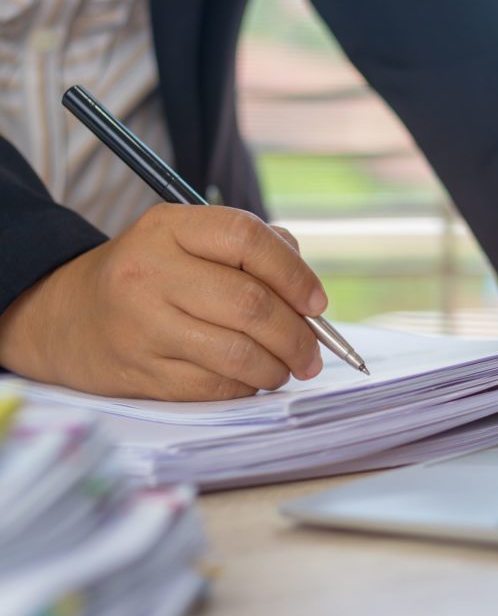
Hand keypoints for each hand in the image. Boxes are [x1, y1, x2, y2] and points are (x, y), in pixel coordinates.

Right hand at [0, 204, 325, 400]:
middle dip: (297, 335)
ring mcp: (142, 325)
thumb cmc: (149, 276)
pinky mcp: (139, 372)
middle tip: (314, 352)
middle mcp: (150, 272)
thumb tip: (309, 289)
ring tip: (288, 368)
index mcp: (169, 227)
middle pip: (250, 304)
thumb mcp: (187, 240)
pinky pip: (214, 387)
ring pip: (237, 353)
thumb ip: (251, 248)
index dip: (294, 273)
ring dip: (277, 367)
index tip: (317, 303)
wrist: (63, 316)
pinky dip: (246, 388)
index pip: (247, 239)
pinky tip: (251, 381)